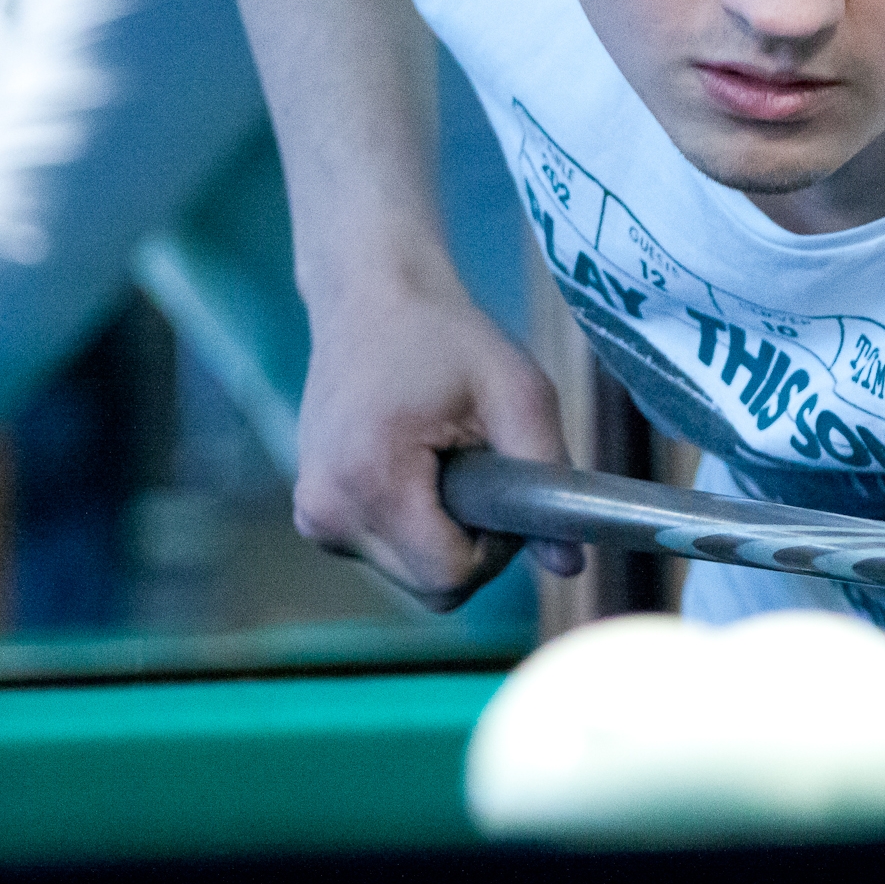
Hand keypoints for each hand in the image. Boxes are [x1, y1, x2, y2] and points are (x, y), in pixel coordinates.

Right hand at [292, 271, 581, 609]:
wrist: (371, 298)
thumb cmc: (447, 338)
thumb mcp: (518, 392)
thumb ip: (549, 478)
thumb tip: (570, 564)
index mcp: (371, 480)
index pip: (450, 575)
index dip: (498, 548)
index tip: (508, 494)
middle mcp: (327, 512)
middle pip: (430, 586)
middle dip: (475, 545)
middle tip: (487, 472)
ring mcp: (314, 517)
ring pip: (411, 575)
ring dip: (447, 536)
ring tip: (450, 460)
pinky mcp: (315, 515)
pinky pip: (388, 553)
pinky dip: (418, 526)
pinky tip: (421, 468)